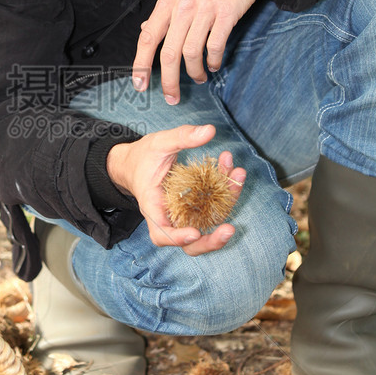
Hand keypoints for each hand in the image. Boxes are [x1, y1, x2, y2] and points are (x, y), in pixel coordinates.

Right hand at [106, 122, 245, 250]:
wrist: (136, 164)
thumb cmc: (143, 156)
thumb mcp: (159, 143)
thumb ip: (183, 137)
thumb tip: (210, 130)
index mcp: (153, 207)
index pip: (162, 233)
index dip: (178, 238)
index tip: (195, 232)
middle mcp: (169, 217)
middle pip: (189, 243)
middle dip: (211, 241)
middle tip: (230, 229)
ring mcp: (185, 214)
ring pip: (208, 223)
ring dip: (228, 203)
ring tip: (238, 175)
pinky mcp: (196, 207)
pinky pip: (215, 206)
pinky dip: (227, 190)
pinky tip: (233, 169)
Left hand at [132, 0, 262, 103]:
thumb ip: (165, 10)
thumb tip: (147, 30)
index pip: (147, 38)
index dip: (140, 65)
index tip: (139, 85)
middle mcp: (183, 6)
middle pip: (168, 53)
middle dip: (168, 81)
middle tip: (172, 96)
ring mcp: (205, 10)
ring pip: (191, 53)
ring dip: (194, 72)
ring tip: (198, 78)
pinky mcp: (226, 13)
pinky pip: (215, 46)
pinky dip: (213, 60)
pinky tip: (214, 64)